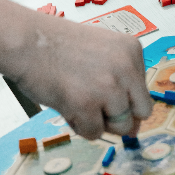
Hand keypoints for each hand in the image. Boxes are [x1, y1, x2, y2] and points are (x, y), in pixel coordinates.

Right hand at [11, 13, 152, 138]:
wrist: (30, 41)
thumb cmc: (61, 46)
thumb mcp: (104, 53)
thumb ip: (122, 82)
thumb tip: (134, 129)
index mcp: (133, 51)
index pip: (144, 93)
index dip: (126, 101)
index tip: (107, 94)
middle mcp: (126, 68)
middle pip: (141, 112)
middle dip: (119, 116)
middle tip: (95, 103)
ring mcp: (108, 87)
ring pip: (120, 126)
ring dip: (98, 121)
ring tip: (78, 99)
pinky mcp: (86, 104)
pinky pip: (94, 133)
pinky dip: (80, 126)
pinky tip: (68, 105)